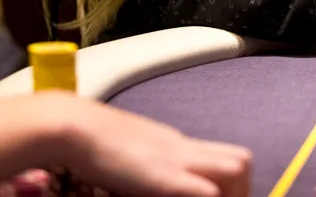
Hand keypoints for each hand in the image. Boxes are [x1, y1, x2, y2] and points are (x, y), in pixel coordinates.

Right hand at [0, 92, 250, 196]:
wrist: (72, 126)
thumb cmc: (90, 143)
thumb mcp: (128, 155)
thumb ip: (147, 169)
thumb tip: (154, 181)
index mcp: (176, 144)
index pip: (226, 157)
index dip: (233, 182)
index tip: (226, 196)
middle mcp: (183, 147)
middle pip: (241, 161)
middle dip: (243, 189)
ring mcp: (177, 157)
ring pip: (237, 168)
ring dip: (234, 192)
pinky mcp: (165, 174)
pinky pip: (206, 189)